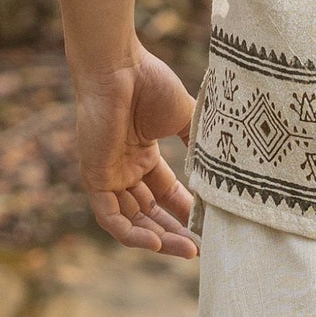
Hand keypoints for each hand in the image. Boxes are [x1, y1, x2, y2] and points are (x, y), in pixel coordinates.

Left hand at [73, 46, 199, 256]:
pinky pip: (110, 217)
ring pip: (132, 220)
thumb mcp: (183, 117)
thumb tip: (220, 166)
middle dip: (174, 231)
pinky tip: (156, 240)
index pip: (166, 194)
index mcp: (143, 155)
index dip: (185, 211)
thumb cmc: (150, 83)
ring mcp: (109, 175)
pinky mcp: (94, 178)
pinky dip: (131, 234)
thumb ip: (196, 142)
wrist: (119, 67)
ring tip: (187, 249)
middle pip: (149, 212)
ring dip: (158, 238)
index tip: (208, 226)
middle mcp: (125, 169)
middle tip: (199, 247)